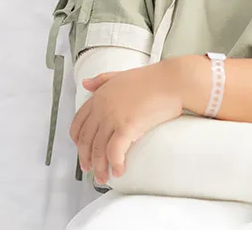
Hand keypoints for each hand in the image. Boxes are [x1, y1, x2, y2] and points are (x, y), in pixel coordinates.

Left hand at [70, 61, 182, 184]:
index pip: (78, 122)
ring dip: (99, 167)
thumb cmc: (154, 79)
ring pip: (98, 149)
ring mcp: (113, 118)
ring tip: (104, 177)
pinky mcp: (127, 127)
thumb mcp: (121, 75)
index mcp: (100, 96)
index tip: (82, 150)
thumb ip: (102, 80)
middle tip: (90, 169)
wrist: (173, 81)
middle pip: (86, 140)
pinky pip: (114, 152)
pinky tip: (119, 171)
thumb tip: (85, 83)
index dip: (78, 140)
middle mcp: (102, 108)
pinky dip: (115, 164)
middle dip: (86, 158)